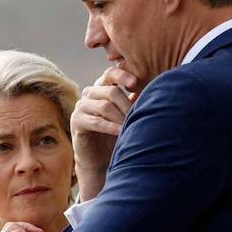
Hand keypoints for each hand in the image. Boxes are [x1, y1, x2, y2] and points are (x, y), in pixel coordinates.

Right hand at [71, 66, 137, 200]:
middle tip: (139, 116)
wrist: (100, 158)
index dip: (123, 76)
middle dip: (127, 105)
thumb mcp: (127, 115)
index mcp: (103, 87)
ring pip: (104, 106)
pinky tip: (120, 131)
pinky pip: (95, 121)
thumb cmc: (117, 133)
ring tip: (131, 126)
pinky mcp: (76, 121)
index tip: (135, 84)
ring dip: (121, 117)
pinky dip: (110, 126)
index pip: (111, 74)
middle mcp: (90, 93)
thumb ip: (135, 101)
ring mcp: (81, 106)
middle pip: (111, 91)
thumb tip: (154, 88)